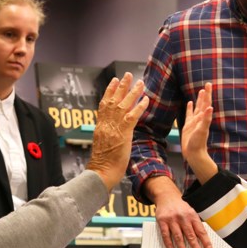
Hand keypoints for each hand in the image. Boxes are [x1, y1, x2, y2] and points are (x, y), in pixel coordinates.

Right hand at [87, 72, 149, 190]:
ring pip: (123, 105)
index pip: (104, 104)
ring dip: (132, 92)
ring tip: (140, 82)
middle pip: (113, 100)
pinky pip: (132, 116)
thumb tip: (113, 132)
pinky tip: (146, 100)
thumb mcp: (103, 145)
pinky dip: (139, 107)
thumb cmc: (103, 164)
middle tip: (127, 75)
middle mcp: (106, 124)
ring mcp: (114, 128)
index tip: (114, 81)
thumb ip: (108, 135)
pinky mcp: (123, 134)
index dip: (109, 91)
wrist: (101, 172)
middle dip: (121, 86)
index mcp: (100, 126)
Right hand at [145, 178, 212, 247]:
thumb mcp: (190, 212)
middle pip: (190, 236)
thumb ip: (195, 223)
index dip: (206, 241)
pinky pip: (166, 234)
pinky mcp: (162, 221)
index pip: (201, 231)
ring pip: (178, 237)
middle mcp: (183, 217)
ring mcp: (172, 219)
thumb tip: (202, 239)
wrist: (166, 196)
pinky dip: (169, 243)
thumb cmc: (180, 207)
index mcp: (192, 215)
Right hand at [180, 83, 217, 182]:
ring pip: (197, 108)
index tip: (208, 85)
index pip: (206, 103)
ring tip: (200, 91)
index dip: (207, 94)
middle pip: (203, 104)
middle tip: (207, 84)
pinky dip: (190, 108)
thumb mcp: (202, 130)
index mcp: (204, 118)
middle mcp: (200, 119)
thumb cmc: (198, 143)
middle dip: (205, 94)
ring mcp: (194, 122)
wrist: (193, 153)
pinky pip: (189, 114)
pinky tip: (189, 103)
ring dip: (199, 100)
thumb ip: (206, 119)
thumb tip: (210, 108)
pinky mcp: (188, 126)